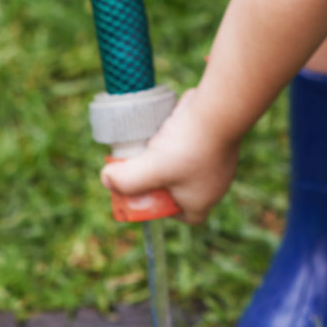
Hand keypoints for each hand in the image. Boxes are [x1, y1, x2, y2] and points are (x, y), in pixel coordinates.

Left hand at [101, 86, 240, 224]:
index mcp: (203, 200)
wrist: (218, 110)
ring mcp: (220, 160)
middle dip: (163, 180)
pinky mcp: (219, 139)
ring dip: (172, 157)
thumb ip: (126, 179)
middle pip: (185, 189)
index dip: (169, 210)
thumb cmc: (188, 147)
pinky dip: (183, 139)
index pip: (188, 216)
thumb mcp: (150, 168)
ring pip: (190, 165)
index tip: (152, 195)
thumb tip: (106, 180)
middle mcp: (215, 184)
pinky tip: (169, 129)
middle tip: (145, 168)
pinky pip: (197, 144)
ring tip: (155, 145)